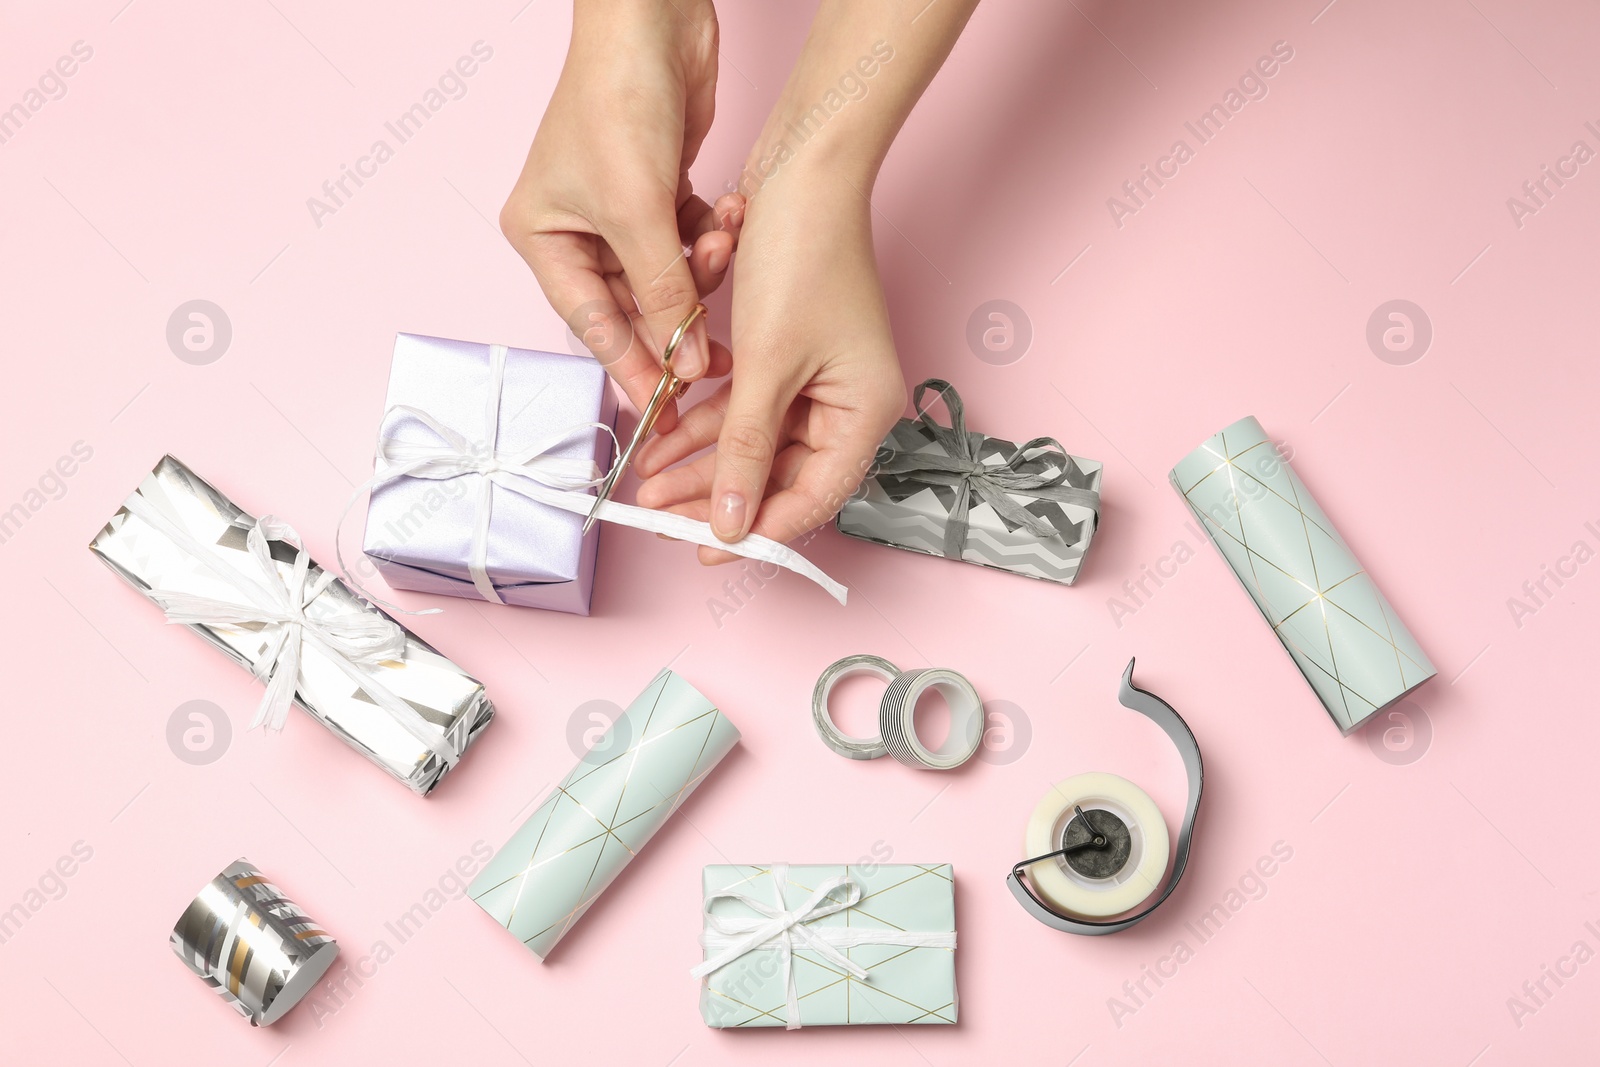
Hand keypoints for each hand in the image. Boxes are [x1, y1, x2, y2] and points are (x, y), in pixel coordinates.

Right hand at [500, 0, 741, 433]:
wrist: (652, 20)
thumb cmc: (617, 103)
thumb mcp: (638, 214)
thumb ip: (663, 295)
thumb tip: (686, 365)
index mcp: (544, 239)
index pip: (593, 326)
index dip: (633, 372)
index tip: (669, 415)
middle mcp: (577, 230)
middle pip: (635, 308)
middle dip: (681, 322)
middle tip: (723, 357)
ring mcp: (621, 212)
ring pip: (671, 277)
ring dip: (705, 271)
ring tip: (724, 243)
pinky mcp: (661, 192)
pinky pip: (691, 241)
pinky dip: (714, 237)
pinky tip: (730, 214)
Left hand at [634, 167, 904, 561]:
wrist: (802, 174)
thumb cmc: (802, 259)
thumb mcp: (766, 367)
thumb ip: (745, 450)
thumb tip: (732, 525)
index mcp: (864, 415)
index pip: (809, 500)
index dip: (756, 532)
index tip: (703, 551)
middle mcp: (850, 407)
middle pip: (779, 478)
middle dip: (715, 496)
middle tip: (656, 515)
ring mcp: (821, 384)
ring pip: (756, 446)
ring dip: (703, 462)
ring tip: (647, 480)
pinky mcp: (792, 360)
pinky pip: (749, 410)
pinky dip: (710, 421)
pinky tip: (666, 438)